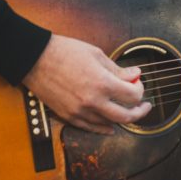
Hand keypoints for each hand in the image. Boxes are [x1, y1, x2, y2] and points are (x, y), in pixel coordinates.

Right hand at [22, 34, 151, 133]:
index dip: (140, 90)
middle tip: (144, 106)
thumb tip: (136, 75)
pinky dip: (103, 128)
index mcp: (102, 83)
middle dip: (139, 111)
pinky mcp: (68, 116)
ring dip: (122, 118)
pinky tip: (110, 126)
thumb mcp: (96, 54)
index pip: (132, 95)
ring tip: (128, 111)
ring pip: (109, 124)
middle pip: (125, 116)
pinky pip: (90, 128)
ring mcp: (79, 111)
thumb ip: (117, 70)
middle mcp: (92, 101)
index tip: (138, 84)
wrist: (35, 59)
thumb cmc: (65, 51)